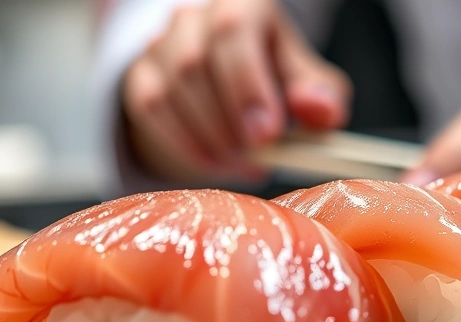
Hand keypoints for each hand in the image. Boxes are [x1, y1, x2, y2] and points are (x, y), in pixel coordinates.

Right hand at [122, 0, 351, 180]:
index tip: (266, 135)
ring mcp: (161, 44)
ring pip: (169, 91)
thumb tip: (318, 108)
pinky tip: (216, 165)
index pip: (233, 31)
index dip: (247, 86)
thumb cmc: (277, 80)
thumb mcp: (307, 84)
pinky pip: (150, 111)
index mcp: (243, 5)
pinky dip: (184, 145)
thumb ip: (320, 95)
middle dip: (227, 124)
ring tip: (246, 166)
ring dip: (209, 140)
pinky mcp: (140, 76)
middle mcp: (196, 16)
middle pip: (194, 64)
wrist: (235, 88)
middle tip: (259, 161)